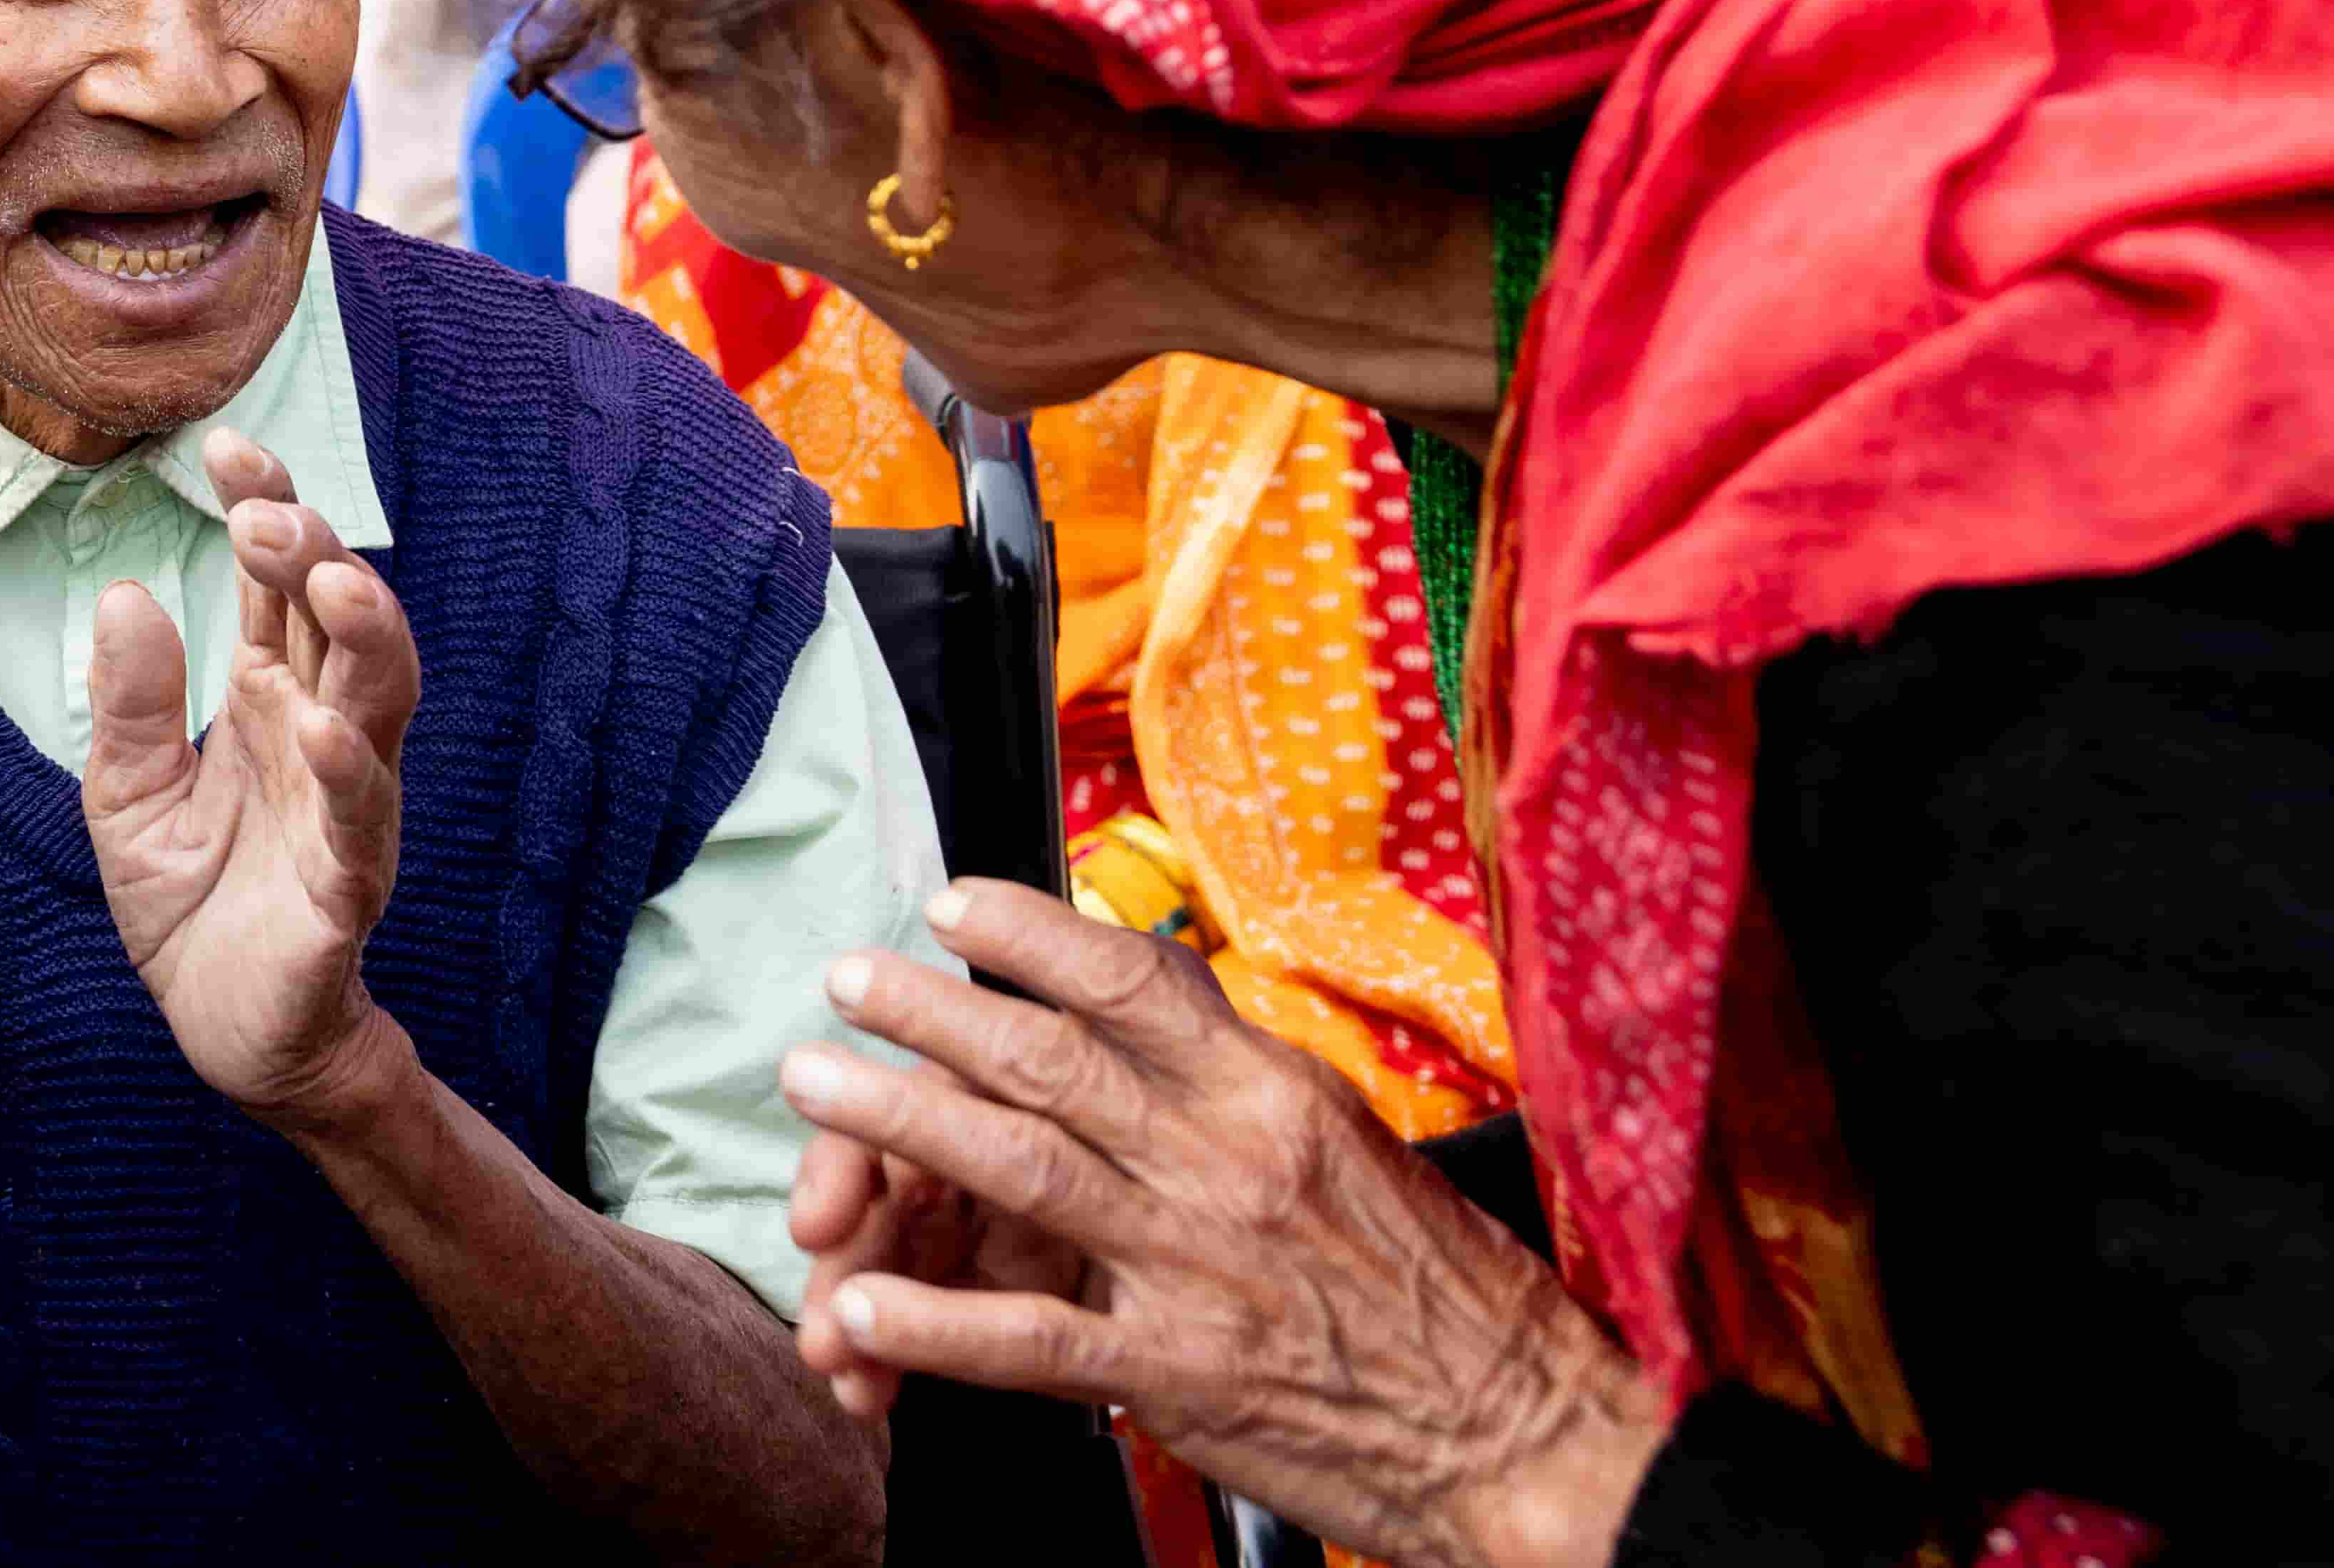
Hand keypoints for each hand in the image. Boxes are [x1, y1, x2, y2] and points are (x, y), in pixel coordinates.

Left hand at [79, 429, 419, 1128]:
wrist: (229, 1032)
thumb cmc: (192, 899)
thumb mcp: (125, 792)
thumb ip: (129, 703)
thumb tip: (124, 590)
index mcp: (270, 699)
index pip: (277, 586)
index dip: (267, 509)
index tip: (226, 445)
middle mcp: (322, 736)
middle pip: (343, 620)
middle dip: (316, 554)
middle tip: (265, 515)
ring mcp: (345, 808)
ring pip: (378, 703)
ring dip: (363, 635)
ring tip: (328, 579)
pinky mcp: (346, 887)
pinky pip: (358, 820)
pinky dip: (345, 771)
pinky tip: (319, 729)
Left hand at [781, 882, 1663, 1567]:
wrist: (1519, 1431)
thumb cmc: (1436, 1287)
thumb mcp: (1344, 1137)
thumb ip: (1237, 1070)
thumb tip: (1145, 980)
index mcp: (1271, 1092)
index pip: (1132, 978)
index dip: (1027, 932)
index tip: (948, 902)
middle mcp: (1228, 1160)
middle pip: (1049, 1058)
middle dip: (928, 1009)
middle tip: (844, 978)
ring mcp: (1198, 1266)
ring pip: (1020, 1168)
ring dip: (902, 1121)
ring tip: (814, 1085)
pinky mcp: (1180, 1371)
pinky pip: (1032, 1339)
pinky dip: (938, 1324)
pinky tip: (863, 1308)